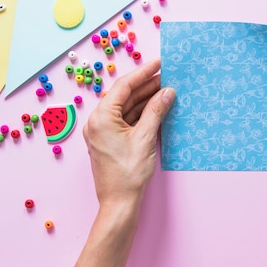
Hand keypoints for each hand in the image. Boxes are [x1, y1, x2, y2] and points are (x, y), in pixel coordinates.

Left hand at [82, 58, 175, 206]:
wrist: (119, 203)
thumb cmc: (128, 174)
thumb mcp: (145, 138)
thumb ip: (156, 111)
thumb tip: (167, 92)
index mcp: (101, 118)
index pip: (124, 86)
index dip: (143, 73)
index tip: (159, 63)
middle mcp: (98, 122)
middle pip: (125, 96)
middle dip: (147, 86)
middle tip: (168, 76)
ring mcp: (104, 132)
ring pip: (127, 108)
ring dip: (146, 99)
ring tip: (167, 90)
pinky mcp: (111, 141)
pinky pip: (127, 120)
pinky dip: (143, 113)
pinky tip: (158, 108)